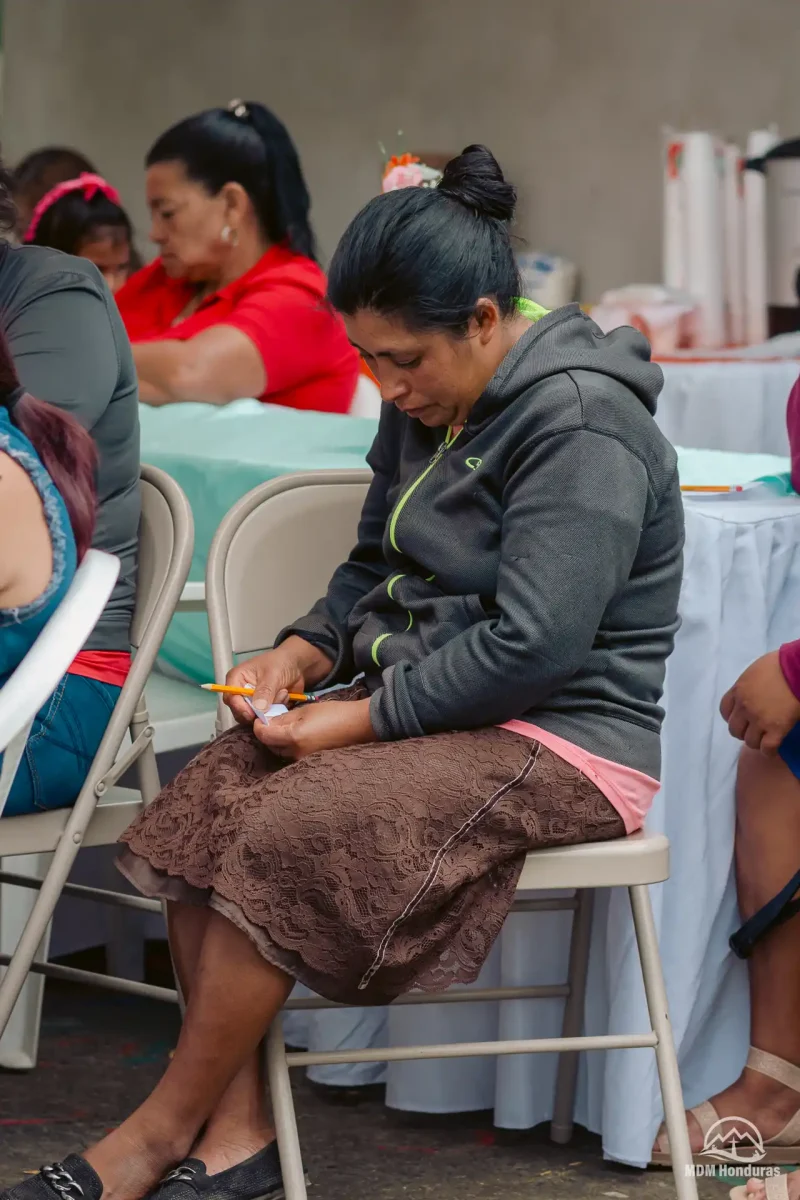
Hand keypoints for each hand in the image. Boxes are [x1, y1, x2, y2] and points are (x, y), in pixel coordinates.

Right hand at [225, 636, 332, 726]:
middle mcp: (241, 692)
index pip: (231, 697)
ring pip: (255, 717)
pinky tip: (285, 697)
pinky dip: (277, 711)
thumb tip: (258, 709)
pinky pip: (267, 718)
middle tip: (274, 701)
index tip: (252, 714)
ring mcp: (253, 702)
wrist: (297, 665)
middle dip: (258, 710)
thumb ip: (264, 691)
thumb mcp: (272, 675)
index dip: (239, 707)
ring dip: (271, 709)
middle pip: (240, 711)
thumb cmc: (281, 663)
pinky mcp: (264, 709)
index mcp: (237, 679)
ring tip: (283, 693)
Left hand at [254, 698, 376, 759]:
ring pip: (282, 752)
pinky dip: (290, 747)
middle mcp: (296, 753)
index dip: (259, 727)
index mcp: (294, 737)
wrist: (358, 726)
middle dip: (268, 735)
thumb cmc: (334, 714)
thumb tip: (268, 722)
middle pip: (271, 746)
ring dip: (279, 742)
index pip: (265, 736)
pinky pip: (293, 756)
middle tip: (273, 722)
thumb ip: (284, 718)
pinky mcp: (311, 763)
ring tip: (286, 728)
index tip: (260, 719)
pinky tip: (297, 737)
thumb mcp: (306, 711)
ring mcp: (304, 761)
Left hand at [720, 651, 799, 754]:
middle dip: (742, 731)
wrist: (797, 669)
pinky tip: (772, 750)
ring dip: (756, 742)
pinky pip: (767, 748)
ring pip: (749, 741)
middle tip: (753, 731)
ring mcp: (759, 720)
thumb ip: (750, 685)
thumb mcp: (756, 671)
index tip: (740, 719)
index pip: (725, 710)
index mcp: (738, 690)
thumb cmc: (781, 664)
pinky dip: (768, 752)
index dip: (731, 717)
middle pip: (734, 729)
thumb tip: (754, 691)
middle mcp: (744, 707)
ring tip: (764, 740)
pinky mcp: (776, 729)